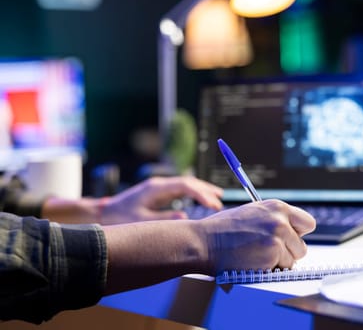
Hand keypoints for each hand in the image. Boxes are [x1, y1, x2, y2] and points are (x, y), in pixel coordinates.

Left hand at [99, 176, 222, 223]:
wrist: (102, 212)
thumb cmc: (119, 218)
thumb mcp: (141, 221)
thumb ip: (164, 219)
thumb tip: (186, 219)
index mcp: (156, 188)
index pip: (185, 186)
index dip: (201, 194)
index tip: (213, 204)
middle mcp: (159, 184)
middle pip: (188, 182)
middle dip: (205, 190)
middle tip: (220, 201)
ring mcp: (158, 187)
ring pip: (185, 184)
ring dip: (200, 190)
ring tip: (216, 198)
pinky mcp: (157, 192)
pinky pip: (180, 189)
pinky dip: (193, 193)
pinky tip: (200, 200)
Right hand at [198, 199, 315, 272]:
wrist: (205, 242)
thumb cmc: (223, 230)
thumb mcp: (253, 213)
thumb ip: (274, 219)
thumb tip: (291, 230)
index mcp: (277, 207)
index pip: (308, 223)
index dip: (298, 234)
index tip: (290, 239)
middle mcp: (280, 220)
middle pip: (302, 246)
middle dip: (289, 252)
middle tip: (268, 251)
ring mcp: (278, 238)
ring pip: (293, 260)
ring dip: (278, 262)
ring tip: (257, 255)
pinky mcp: (272, 255)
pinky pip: (281, 269)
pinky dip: (269, 270)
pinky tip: (253, 261)